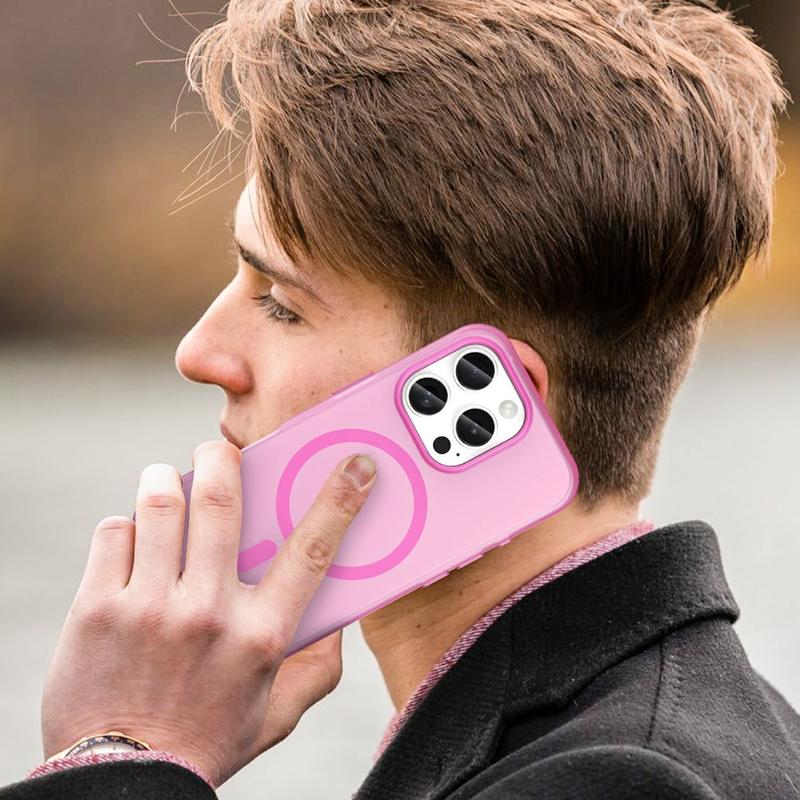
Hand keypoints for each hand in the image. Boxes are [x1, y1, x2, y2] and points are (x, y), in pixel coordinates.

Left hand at [40, 440, 376, 786]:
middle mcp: (209, 613)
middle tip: (219, 450)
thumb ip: (317, 665)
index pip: (312, 550)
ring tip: (167, 483)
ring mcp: (149, 608)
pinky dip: (127, 525)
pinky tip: (134, 541)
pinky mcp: (97, 609)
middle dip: (222, 458)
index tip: (357, 464)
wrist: (124, 781)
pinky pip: (115, 532)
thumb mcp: (278, 711)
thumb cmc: (206, 740)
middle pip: (222, 501)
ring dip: (166, 480)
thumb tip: (336, 614)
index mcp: (262, 635)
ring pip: (162, 504)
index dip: (340, 499)